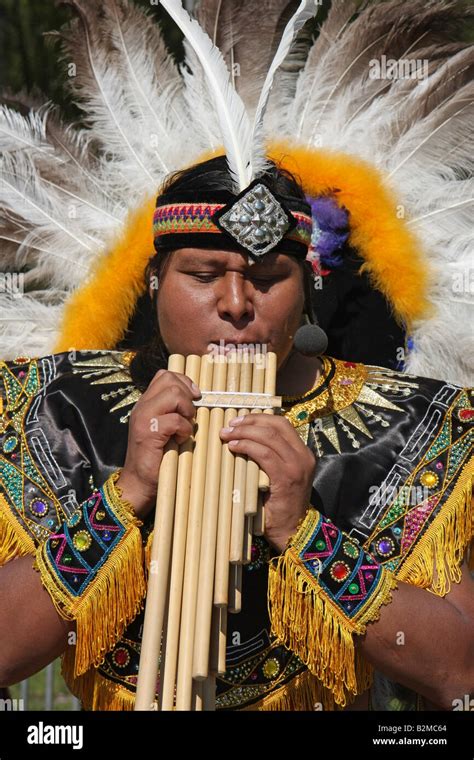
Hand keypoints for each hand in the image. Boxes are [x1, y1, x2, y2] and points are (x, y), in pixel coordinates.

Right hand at [116, 368, 200, 518]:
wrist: (139, 482)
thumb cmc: (157, 458)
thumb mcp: (165, 429)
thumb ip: (172, 411)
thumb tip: (196, 396)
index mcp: (146, 403)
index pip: (165, 375)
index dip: (184, 381)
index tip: (195, 396)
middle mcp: (142, 406)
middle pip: (170, 380)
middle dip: (187, 395)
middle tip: (189, 414)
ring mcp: (143, 418)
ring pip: (173, 395)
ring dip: (186, 410)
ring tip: (184, 425)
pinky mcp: (148, 432)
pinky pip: (175, 420)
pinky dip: (183, 429)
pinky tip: (180, 439)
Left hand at [219, 414, 316, 552]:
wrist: (292, 531)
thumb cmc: (279, 505)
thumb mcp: (279, 475)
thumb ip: (269, 457)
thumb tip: (242, 438)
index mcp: (303, 452)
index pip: (282, 424)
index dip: (259, 418)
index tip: (239, 420)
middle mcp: (304, 456)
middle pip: (276, 426)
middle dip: (250, 421)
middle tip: (230, 425)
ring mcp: (297, 466)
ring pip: (269, 438)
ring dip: (245, 433)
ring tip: (227, 434)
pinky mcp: (286, 478)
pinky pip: (265, 455)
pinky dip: (247, 447)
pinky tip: (234, 447)